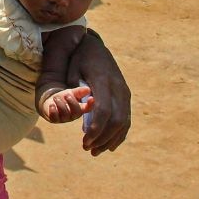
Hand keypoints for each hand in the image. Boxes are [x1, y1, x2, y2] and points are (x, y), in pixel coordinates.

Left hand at [40, 86, 94, 123]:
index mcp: (79, 108)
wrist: (50, 102)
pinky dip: (53, 111)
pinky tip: (51, 105)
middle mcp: (73, 115)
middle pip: (77, 112)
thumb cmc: (63, 98)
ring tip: (56, 98)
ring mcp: (64, 119)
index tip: (91, 98)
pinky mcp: (55, 120)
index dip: (90, 105)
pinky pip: (55, 117)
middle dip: (72, 103)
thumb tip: (88, 89)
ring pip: (65, 114)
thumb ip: (79, 91)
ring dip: (61, 104)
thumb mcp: (71, 93)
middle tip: (67, 95)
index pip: (87, 109)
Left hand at [69, 33, 130, 155]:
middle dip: (102, 138)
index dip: (96, 128)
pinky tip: (108, 145)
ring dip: (110, 139)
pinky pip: (126, 118)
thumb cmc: (79, 59)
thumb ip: (76, 92)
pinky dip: (119, 134)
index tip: (85, 140)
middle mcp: (118, 88)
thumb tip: (83, 114)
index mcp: (104, 81)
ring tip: (96, 151)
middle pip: (117, 120)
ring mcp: (125, 92)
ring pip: (124, 122)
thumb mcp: (72, 70)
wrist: (94, 47)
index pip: (104, 110)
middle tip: (87, 148)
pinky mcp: (126, 96)